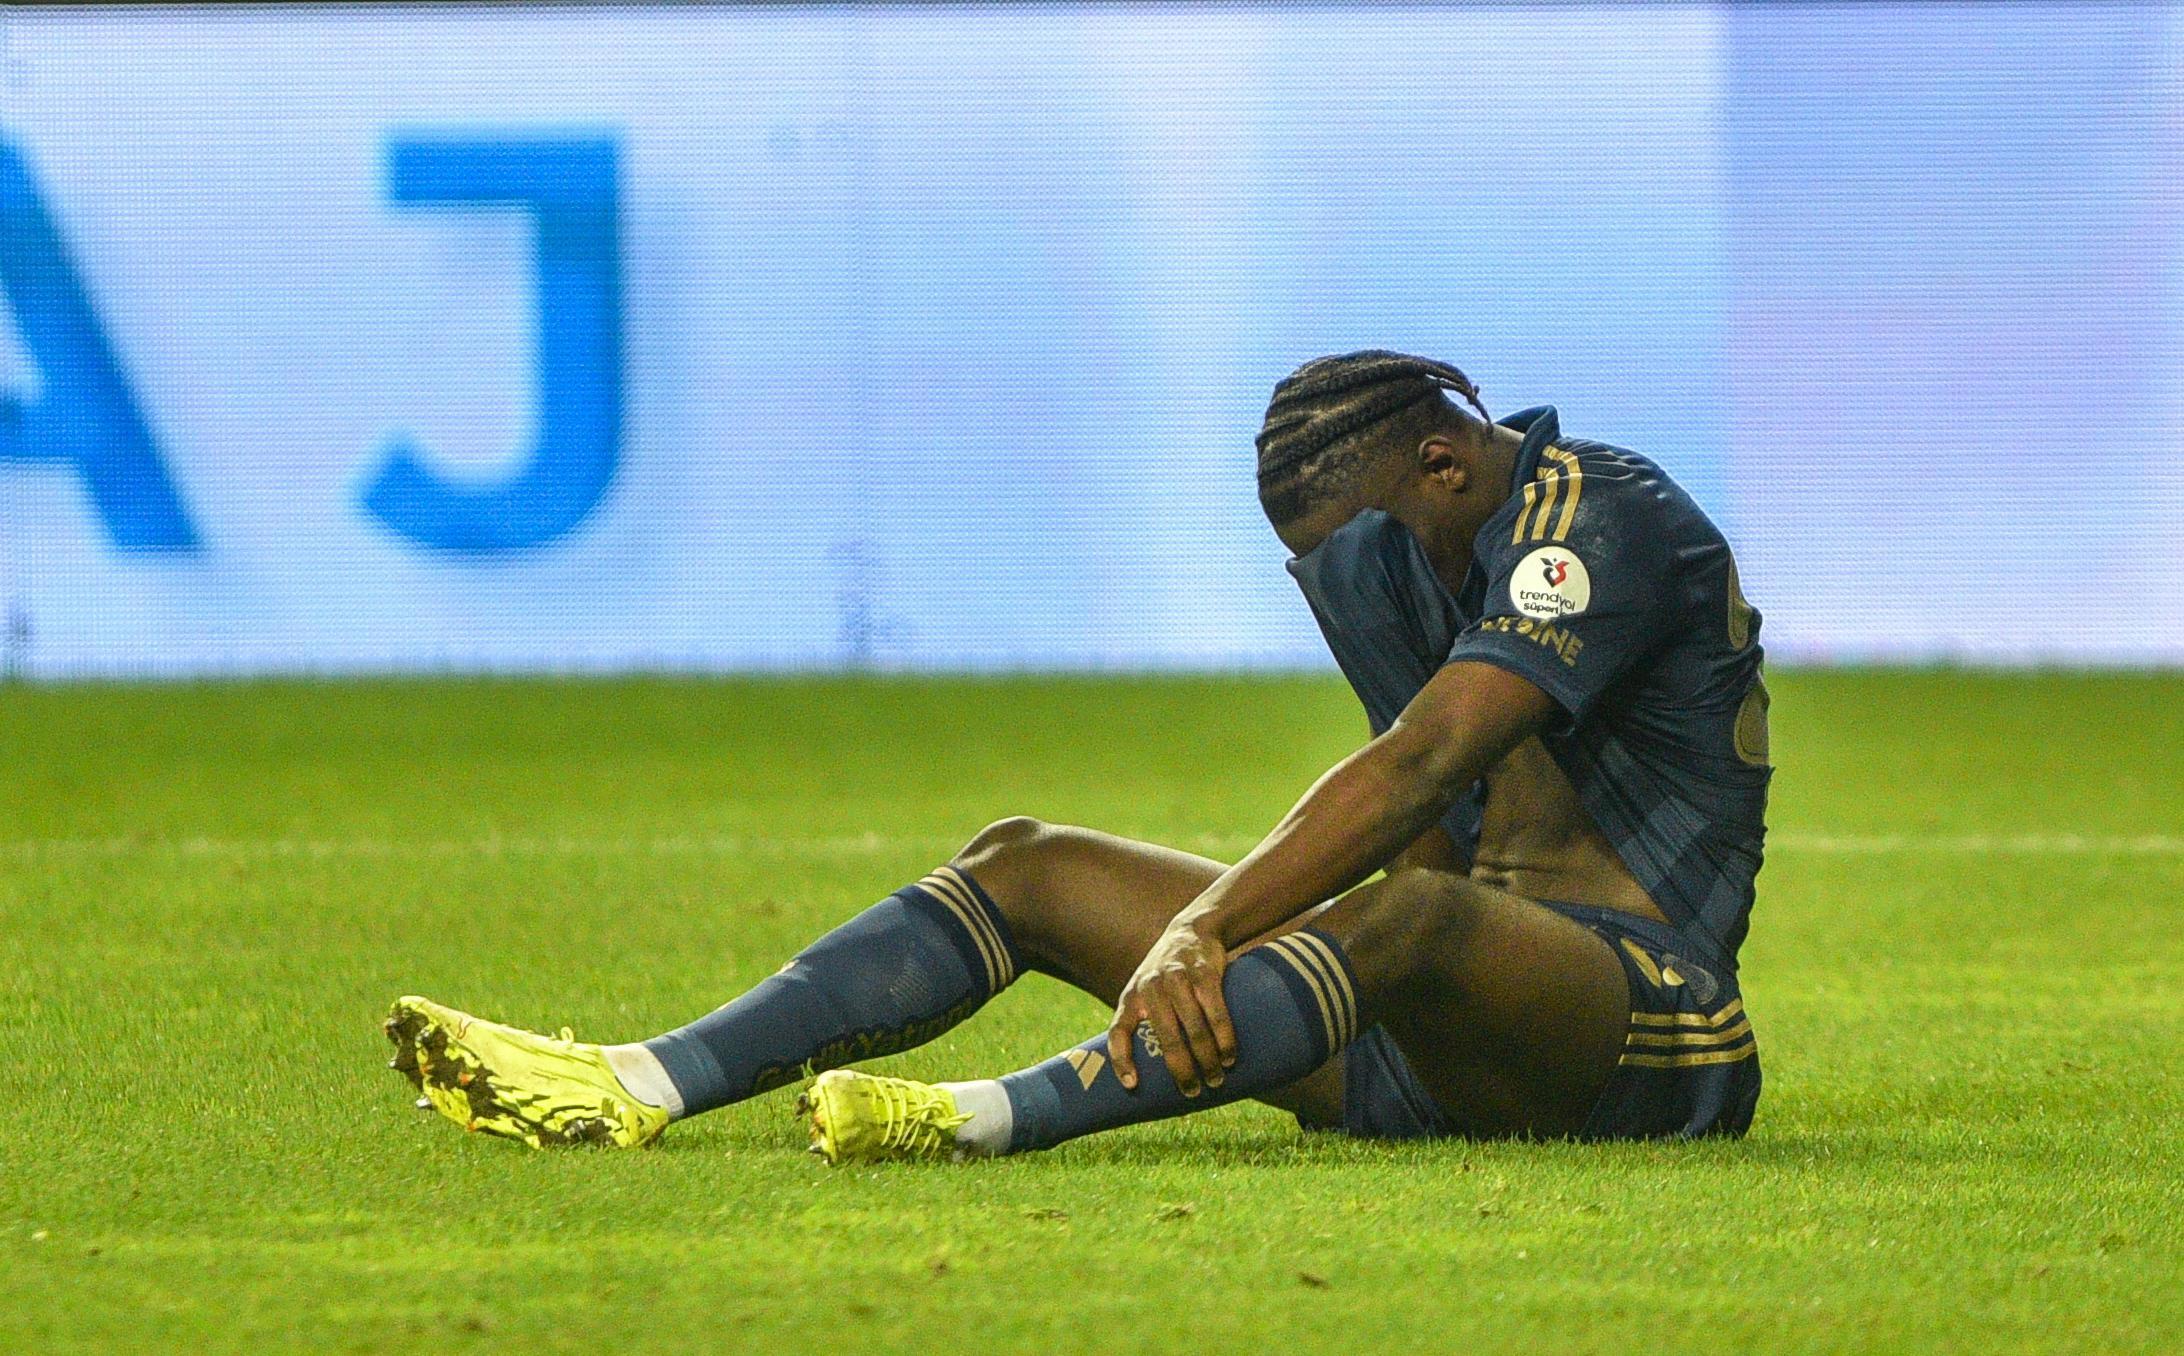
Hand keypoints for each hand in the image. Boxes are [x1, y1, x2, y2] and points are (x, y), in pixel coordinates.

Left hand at [1107, 925, 1236, 1095]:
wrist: (1191, 930)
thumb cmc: (1166, 975)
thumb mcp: (1144, 990)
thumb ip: (1144, 1020)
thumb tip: (1147, 1072)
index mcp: (1131, 996)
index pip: (1118, 1031)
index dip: (1121, 1060)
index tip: (1131, 1085)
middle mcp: (1151, 987)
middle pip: (1165, 1037)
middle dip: (1181, 1070)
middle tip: (1192, 1091)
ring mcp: (1178, 978)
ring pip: (1194, 1029)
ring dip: (1207, 1059)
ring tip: (1215, 1079)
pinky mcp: (1204, 972)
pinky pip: (1216, 1011)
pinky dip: (1224, 1038)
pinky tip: (1228, 1055)